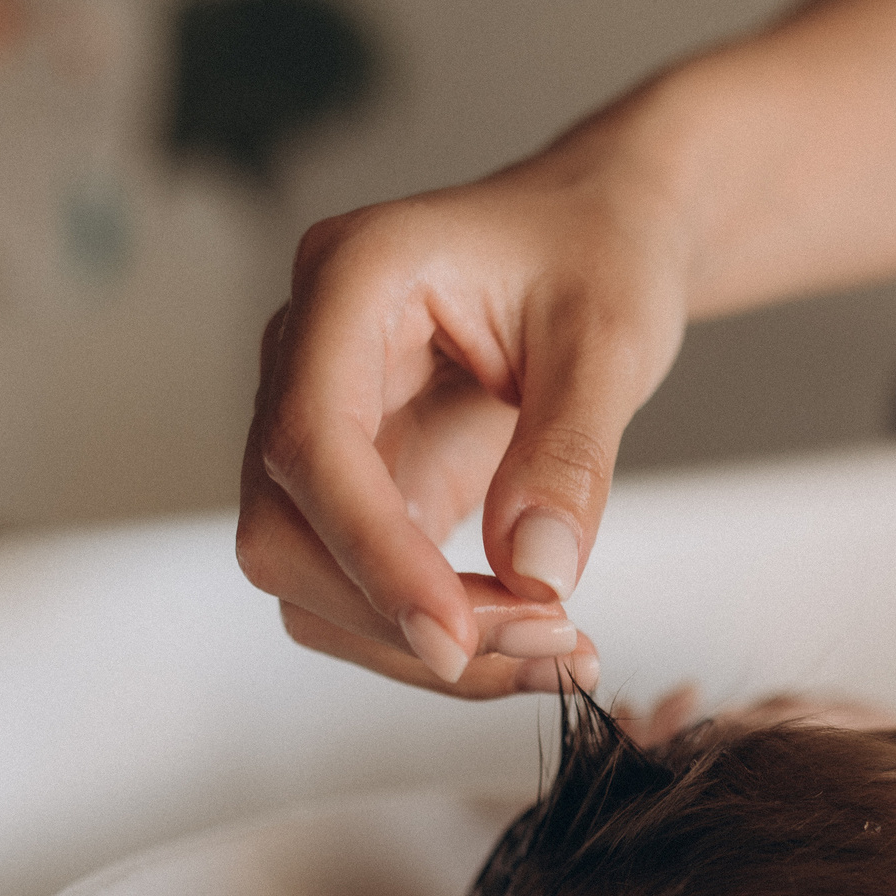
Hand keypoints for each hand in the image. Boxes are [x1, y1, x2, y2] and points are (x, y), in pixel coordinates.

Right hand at [237, 149, 688, 696]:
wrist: (599, 243)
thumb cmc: (598, 254)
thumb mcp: (611, 339)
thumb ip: (570, 452)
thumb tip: (535, 576)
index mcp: (350, 279)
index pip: (311, 440)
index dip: (372, 552)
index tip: (456, 635)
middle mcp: (307, 355)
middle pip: (284, 530)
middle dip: (401, 612)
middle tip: (549, 643)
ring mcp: (322, 427)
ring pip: (310, 581)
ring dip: (420, 645)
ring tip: (559, 652)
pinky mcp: (358, 488)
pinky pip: (362, 592)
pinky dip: (442, 636)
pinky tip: (534, 640)